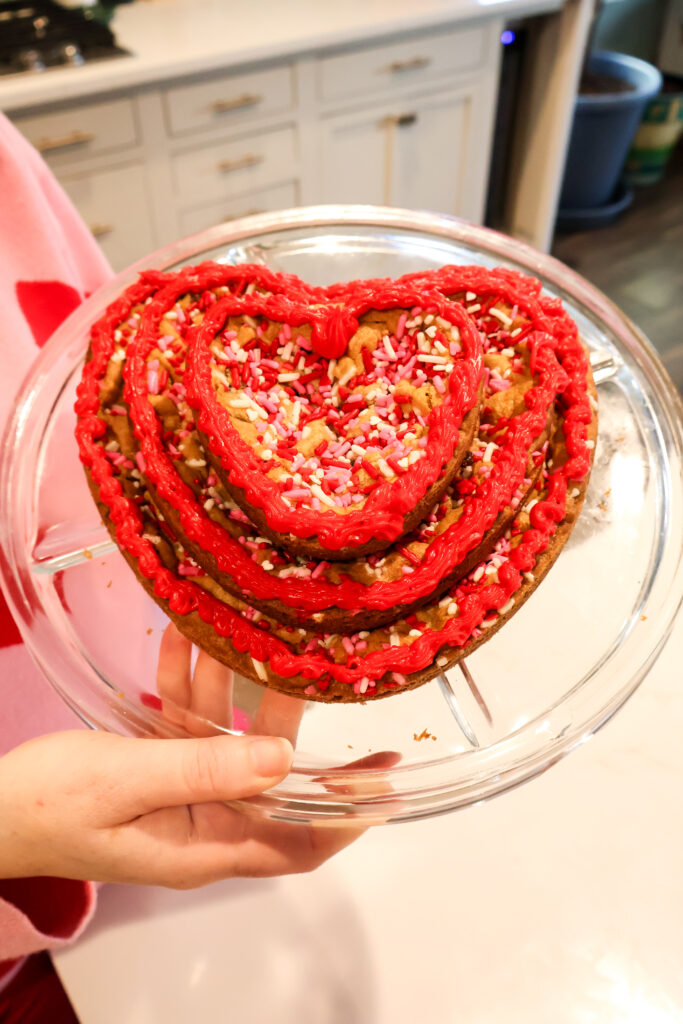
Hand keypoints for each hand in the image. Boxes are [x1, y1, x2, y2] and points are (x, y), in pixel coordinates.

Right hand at [0, 626, 365, 887]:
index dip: (347, 815)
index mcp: (205, 844)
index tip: (385, 780)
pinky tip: (188, 636)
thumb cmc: (48, 807)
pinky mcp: (153, 766)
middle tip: (317, 664)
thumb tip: (285, 759)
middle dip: (288, 718)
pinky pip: (185, 721)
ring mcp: (178, 791)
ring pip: (226, 734)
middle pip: (269, 771)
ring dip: (232, 683)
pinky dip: (188, 681)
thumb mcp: (129, 782)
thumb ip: (206, 769)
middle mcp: (202, 821)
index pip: (299, 842)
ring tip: (250, 627)